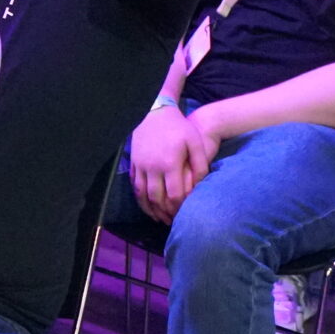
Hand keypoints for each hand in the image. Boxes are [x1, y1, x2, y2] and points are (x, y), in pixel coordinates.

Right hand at [128, 103, 216, 222]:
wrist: (154, 112)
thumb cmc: (178, 127)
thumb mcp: (195, 142)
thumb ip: (200, 164)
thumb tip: (201, 185)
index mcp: (169, 164)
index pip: (174, 194)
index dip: (179, 207)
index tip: (185, 214)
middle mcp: (152, 167)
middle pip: (156, 198)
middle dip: (164, 212)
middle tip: (172, 221)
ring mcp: (140, 165)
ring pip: (142, 194)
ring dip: (150, 209)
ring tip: (159, 218)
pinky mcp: (133, 163)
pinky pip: (134, 185)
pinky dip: (140, 198)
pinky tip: (147, 204)